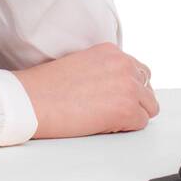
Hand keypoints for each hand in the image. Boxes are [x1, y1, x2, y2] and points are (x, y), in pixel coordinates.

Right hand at [12, 42, 157, 138]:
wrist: (31, 100)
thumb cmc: (46, 87)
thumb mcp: (82, 65)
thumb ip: (105, 71)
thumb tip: (116, 89)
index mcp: (111, 51)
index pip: (138, 72)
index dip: (127, 89)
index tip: (113, 97)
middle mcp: (123, 64)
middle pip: (147, 89)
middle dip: (133, 102)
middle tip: (108, 111)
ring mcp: (128, 86)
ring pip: (148, 108)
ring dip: (131, 115)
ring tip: (103, 117)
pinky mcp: (126, 109)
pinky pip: (140, 124)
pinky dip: (124, 129)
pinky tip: (101, 124)